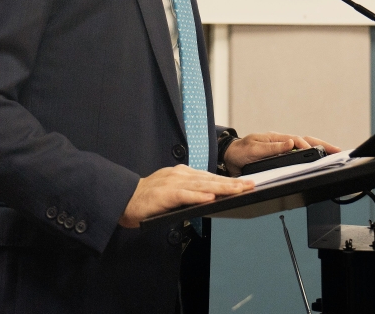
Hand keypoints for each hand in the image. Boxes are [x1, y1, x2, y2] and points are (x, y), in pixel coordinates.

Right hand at [118, 165, 253, 228]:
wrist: (124, 200)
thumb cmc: (147, 199)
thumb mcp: (172, 193)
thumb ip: (189, 193)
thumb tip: (209, 198)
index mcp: (181, 174)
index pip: (210, 177)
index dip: (228, 181)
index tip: (244, 183)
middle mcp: (179, 175)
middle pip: (210, 179)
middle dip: (232, 183)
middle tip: (250, 185)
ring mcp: (172, 183)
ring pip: (202, 185)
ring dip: (222, 188)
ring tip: (238, 190)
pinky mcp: (164, 194)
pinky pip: (184, 195)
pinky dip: (198, 196)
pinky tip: (211, 197)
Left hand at [223, 132, 341, 176]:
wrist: (228, 157)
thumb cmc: (240, 151)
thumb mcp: (254, 149)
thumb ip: (272, 147)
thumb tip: (292, 143)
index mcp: (276, 138)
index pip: (298, 141)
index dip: (310, 146)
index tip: (320, 152)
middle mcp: (281, 143)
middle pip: (306, 142)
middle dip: (323, 145)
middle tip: (338, 150)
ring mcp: (282, 150)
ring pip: (304, 149)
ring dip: (320, 150)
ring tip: (334, 154)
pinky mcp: (280, 158)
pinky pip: (298, 158)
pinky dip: (310, 157)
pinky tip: (318, 162)